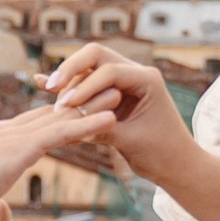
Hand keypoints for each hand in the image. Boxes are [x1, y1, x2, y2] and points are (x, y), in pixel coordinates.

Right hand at [0, 92, 118, 220]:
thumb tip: (5, 219)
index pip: (33, 125)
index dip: (56, 118)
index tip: (76, 112)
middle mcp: (7, 131)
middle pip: (51, 113)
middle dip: (78, 103)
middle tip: (103, 92)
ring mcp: (16, 135)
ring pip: (62, 117)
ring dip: (91, 106)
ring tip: (117, 95)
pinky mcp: (24, 145)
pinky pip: (63, 132)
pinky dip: (88, 124)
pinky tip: (110, 118)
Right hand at [42, 43, 185, 184]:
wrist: (177, 164)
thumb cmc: (162, 154)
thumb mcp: (130, 142)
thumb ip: (103, 129)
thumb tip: (72, 124)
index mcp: (147, 80)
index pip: (109, 72)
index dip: (85, 87)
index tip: (66, 106)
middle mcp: (135, 74)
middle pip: (95, 56)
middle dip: (71, 69)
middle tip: (52, 87)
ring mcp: (124, 81)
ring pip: (88, 68)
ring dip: (69, 81)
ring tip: (51, 100)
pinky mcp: (113, 93)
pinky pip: (88, 84)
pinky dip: (70, 86)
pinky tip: (42, 83)